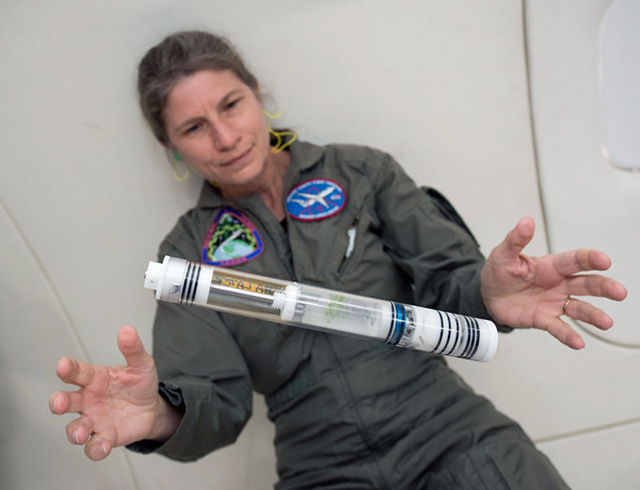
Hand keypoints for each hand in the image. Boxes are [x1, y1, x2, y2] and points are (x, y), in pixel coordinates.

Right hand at [49, 325, 182, 460]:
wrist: (152, 408)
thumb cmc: (140, 384)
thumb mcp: (141, 365)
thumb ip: (133, 350)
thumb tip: (127, 330)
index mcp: (94, 378)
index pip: (76, 372)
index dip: (68, 368)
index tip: (62, 365)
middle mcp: (88, 400)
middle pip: (65, 401)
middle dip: (58, 402)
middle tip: (59, 403)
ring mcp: (94, 420)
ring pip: (74, 427)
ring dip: (75, 431)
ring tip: (81, 433)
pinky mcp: (104, 437)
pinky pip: (93, 446)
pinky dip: (94, 448)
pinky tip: (100, 446)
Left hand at [480, 217, 627, 348]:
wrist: (488, 295)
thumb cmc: (500, 272)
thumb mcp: (504, 254)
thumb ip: (516, 240)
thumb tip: (526, 222)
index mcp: (551, 266)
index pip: (575, 260)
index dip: (590, 259)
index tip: (604, 260)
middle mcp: (558, 284)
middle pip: (586, 284)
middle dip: (603, 287)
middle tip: (619, 292)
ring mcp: (553, 303)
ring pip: (579, 308)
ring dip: (593, 315)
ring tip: (606, 322)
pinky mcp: (544, 319)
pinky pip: (559, 327)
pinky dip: (568, 335)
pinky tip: (579, 343)